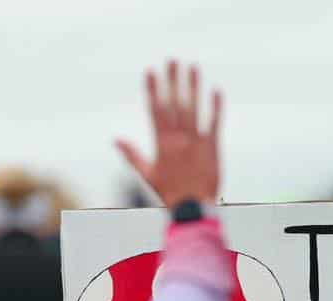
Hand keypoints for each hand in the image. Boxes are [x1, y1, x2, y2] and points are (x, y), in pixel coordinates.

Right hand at [115, 60, 221, 207]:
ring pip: (194, 109)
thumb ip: (132, 155)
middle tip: (172, 60)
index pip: (155, 110)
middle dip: (173, 80)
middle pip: (174, 104)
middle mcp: (178, 138)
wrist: (193, 208)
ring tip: (192, 67)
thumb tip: (115, 140)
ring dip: (193, 87)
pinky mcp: (212, 147)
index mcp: (162, 143)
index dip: (153, 90)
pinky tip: (216, 91)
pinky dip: (216, 107)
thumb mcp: (147, 174)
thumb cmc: (170, 193)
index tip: (150, 72)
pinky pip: (214, 123)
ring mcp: (196, 141)